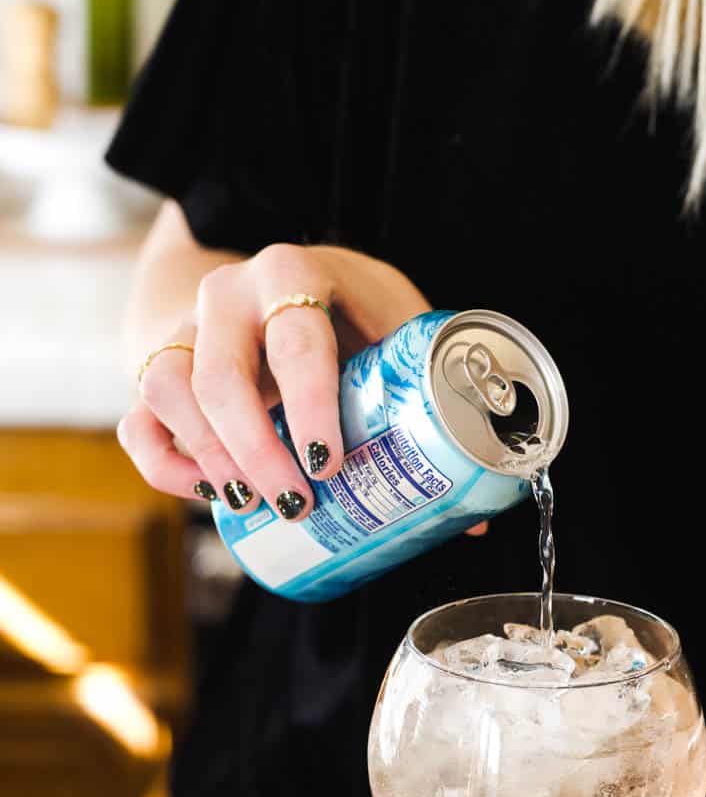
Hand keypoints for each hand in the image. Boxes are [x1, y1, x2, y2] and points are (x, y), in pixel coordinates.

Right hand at [119, 240, 457, 524]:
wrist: (282, 281)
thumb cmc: (355, 316)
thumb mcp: (395, 332)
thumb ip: (429, 405)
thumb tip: (475, 523)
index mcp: (296, 273)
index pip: (297, 340)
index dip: (311, 406)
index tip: (331, 463)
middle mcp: (229, 294)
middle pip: (219, 373)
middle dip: (257, 449)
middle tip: (298, 502)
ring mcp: (186, 327)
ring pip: (167, 389)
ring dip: (208, 456)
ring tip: (253, 502)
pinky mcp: (161, 365)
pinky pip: (140, 418)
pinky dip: (165, 463)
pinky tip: (208, 495)